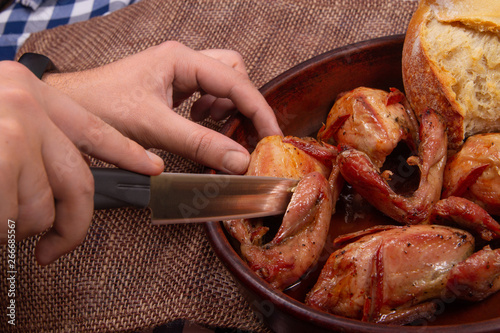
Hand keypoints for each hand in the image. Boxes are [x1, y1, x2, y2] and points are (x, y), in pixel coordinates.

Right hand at [0, 61, 163, 263]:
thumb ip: (31, 144)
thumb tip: (59, 185)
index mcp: (27, 92)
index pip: (94, 128)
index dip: (127, 151)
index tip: (152, 167)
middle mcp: (25, 105)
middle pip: (79, 180)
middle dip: (72, 225)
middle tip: (57, 249)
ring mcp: (12, 131)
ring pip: (44, 207)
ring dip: (20, 228)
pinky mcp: (0, 159)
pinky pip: (15, 219)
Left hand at [43, 41, 282, 173]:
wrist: (69, 107)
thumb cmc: (101, 107)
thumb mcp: (155, 127)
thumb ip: (200, 143)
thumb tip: (239, 160)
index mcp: (181, 60)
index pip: (236, 81)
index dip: (258, 109)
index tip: (272, 135)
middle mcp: (183, 60)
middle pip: (234, 74)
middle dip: (243, 103)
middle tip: (246, 134)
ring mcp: (177, 72)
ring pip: (222, 83)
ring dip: (226, 108)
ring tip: (216, 128)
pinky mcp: (172, 86)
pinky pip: (206, 93)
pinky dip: (211, 111)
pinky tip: (198, 123)